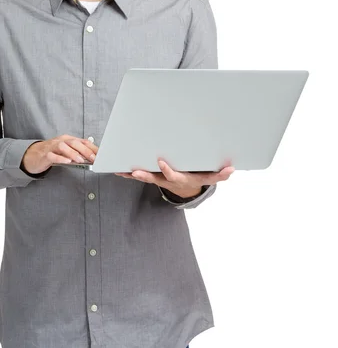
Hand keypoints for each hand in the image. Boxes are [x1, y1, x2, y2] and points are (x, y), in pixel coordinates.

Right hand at [21, 135, 97, 174]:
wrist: (33, 155)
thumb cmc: (52, 153)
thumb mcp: (66, 151)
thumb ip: (77, 152)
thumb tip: (91, 157)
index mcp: (68, 139)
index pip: (82, 141)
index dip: (92, 148)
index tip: (100, 155)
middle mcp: (61, 141)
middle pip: (74, 142)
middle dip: (85, 150)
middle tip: (93, 158)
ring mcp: (52, 147)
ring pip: (63, 147)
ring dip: (73, 153)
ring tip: (80, 160)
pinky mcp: (45, 155)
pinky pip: (52, 155)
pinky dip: (60, 158)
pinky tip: (67, 161)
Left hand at [115, 159, 234, 198]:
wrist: (185, 186)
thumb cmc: (196, 177)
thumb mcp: (209, 177)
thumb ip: (220, 175)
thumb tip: (232, 170)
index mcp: (178, 178)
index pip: (171, 175)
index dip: (167, 170)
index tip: (161, 161)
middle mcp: (165, 179)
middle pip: (153, 178)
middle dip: (144, 175)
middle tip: (134, 172)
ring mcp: (157, 178)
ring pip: (143, 177)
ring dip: (131, 174)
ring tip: (120, 170)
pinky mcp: (151, 175)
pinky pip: (137, 175)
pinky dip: (126, 173)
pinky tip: (116, 169)